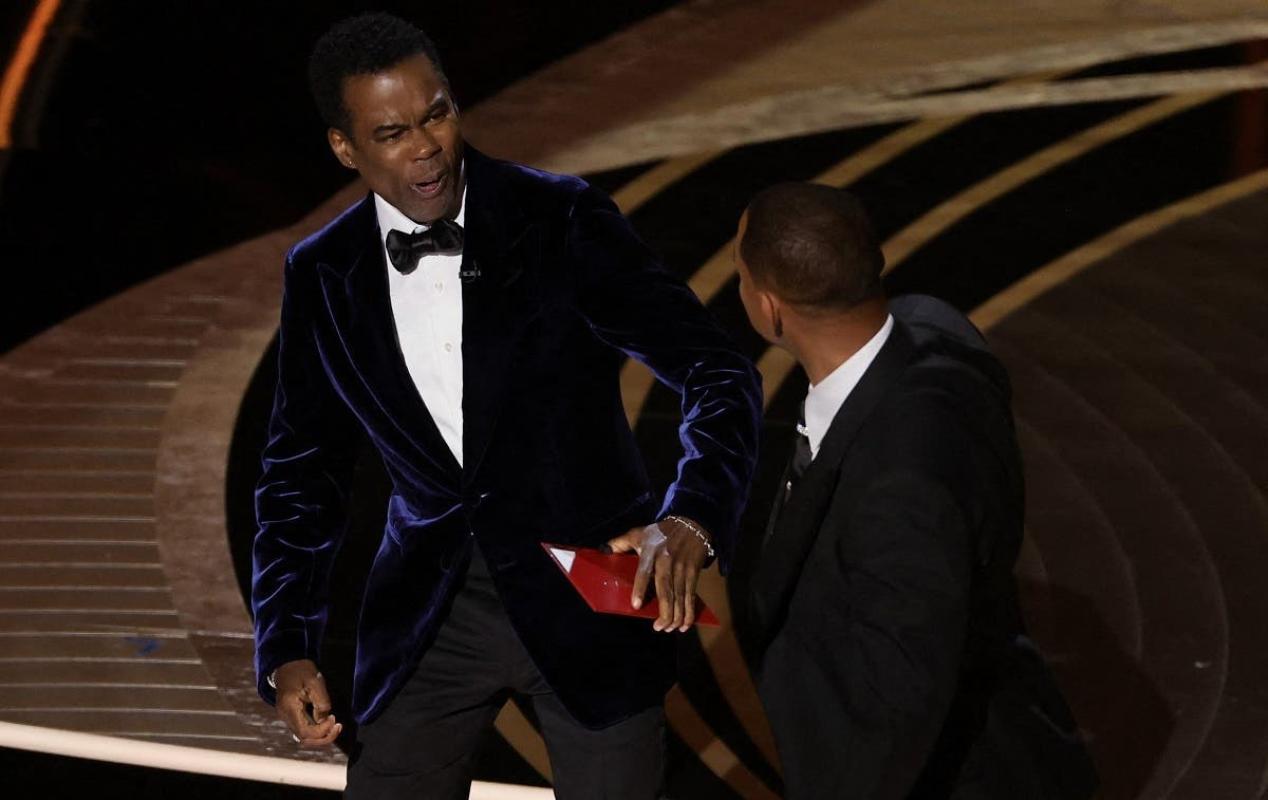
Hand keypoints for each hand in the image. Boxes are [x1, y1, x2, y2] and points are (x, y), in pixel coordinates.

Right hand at [273, 659, 340, 747]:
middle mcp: (286, 717)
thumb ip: (321, 700)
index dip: (322, 731)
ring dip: (321, 735)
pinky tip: (327, 723)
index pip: (305, 732)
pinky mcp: (292, 716)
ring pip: (304, 737)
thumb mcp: (314, 681)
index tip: (334, 719)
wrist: (286, 665)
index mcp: (290, 708)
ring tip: (335, 726)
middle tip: (338, 727)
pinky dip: (316, 730)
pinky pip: (304, 729)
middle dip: (323, 737)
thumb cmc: (300, 671)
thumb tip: (326, 718)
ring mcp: (287, 718)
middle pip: (304, 739)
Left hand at [606, 517, 711, 631]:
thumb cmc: (660, 531)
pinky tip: (684, 624)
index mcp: (651, 552)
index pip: (644, 572)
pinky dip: (689, 611)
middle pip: (666, 590)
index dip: (640, 589)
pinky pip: (691, 595)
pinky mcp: (694, 572)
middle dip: (664, 612)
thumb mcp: (638, 533)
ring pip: (680, 596)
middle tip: (658, 628)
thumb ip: (620, 542)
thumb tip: (603, 551)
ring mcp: (682, 568)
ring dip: (676, 616)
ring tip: (668, 629)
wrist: (691, 523)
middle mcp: (667, 561)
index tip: (636, 605)